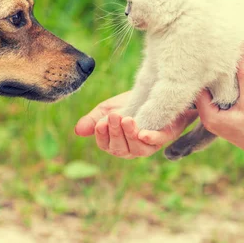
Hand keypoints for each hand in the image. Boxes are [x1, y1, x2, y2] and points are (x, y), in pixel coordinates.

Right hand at [75, 92, 197, 158]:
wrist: (152, 93)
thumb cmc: (129, 105)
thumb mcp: (107, 110)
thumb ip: (93, 120)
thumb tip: (78, 131)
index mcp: (116, 143)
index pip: (106, 145)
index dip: (102, 136)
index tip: (100, 124)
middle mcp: (132, 148)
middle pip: (120, 149)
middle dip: (116, 133)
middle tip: (114, 116)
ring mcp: (149, 144)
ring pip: (138, 149)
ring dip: (130, 135)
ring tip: (127, 119)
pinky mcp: (165, 135)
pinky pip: (158, 141)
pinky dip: (151, 138)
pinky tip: (144, 134)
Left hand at [196, 45, 243, 163]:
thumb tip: (242, 49)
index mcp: (209, 117)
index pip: (198, 88)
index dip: (202, 72)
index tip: (205, 56)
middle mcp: (209, 119)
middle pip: (203, 91)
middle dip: (208, 75)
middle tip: (209, 54)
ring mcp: (218, 120)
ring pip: (212, 95)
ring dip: (216, 82)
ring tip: (218, 61)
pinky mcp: (227, 118)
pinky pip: (220, 99)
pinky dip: (223, 89)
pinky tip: (228, 75)